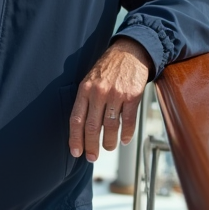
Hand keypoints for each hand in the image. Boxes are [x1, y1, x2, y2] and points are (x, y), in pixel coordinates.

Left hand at [69, 38, 151, 161]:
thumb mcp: (90, 79)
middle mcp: (99, 93)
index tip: (76, 152)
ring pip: (110, 127)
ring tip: (108, 147)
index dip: (75, 138)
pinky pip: (128, 121)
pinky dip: (126, 134)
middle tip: (92, 157)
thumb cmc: (108, 68)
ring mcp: (116, 94)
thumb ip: (85, 100)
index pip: (77, 119)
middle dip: (91, 146)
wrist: (130, 52)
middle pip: (92, 127)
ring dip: (108, 142)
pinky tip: (124, 140)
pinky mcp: (132, 96)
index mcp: (85, 89)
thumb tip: (81, 128)